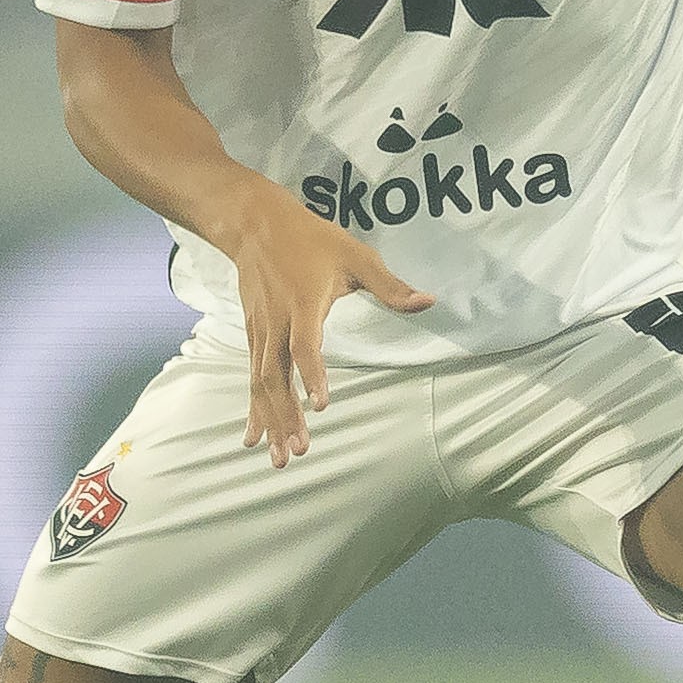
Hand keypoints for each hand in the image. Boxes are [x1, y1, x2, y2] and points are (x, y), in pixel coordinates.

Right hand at [214, 180, 433, 463]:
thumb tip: (430, 302)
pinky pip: (252, 378)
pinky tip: (253, 438)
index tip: (322, 405)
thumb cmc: (311, 240)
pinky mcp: (252, 336)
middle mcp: (277, 323)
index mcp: (304, 304)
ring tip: (280, 458)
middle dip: (287, 415)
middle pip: (276, 375)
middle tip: (300, 450)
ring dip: (271, 422)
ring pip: (262, 383)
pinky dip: (254, 409)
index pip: (305, 345)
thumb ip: (390, 285)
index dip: (313, 375)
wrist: (254, 224)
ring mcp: (261, 332)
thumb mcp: (355, 256)